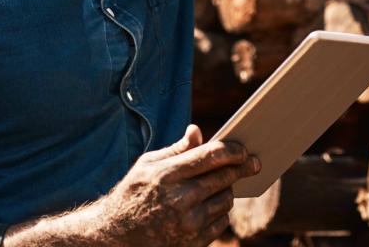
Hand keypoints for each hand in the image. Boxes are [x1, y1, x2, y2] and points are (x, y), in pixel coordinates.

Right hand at [87, 125, 260, 246]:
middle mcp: (179, 199)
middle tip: (253, 163)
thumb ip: (176, 150)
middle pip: (224, 178)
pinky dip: (220, 212)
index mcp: (167, 175)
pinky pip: (221, 221)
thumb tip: (197, 131)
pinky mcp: (193, 242)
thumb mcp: (147, 165)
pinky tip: (211, 205)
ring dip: (227, 190)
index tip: (245, 149)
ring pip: (225, 200)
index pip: (211, 156)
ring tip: (221, 185)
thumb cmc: (132, 194)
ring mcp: (187, 223)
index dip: (233, 150)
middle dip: (241, 168)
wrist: (115, 237)